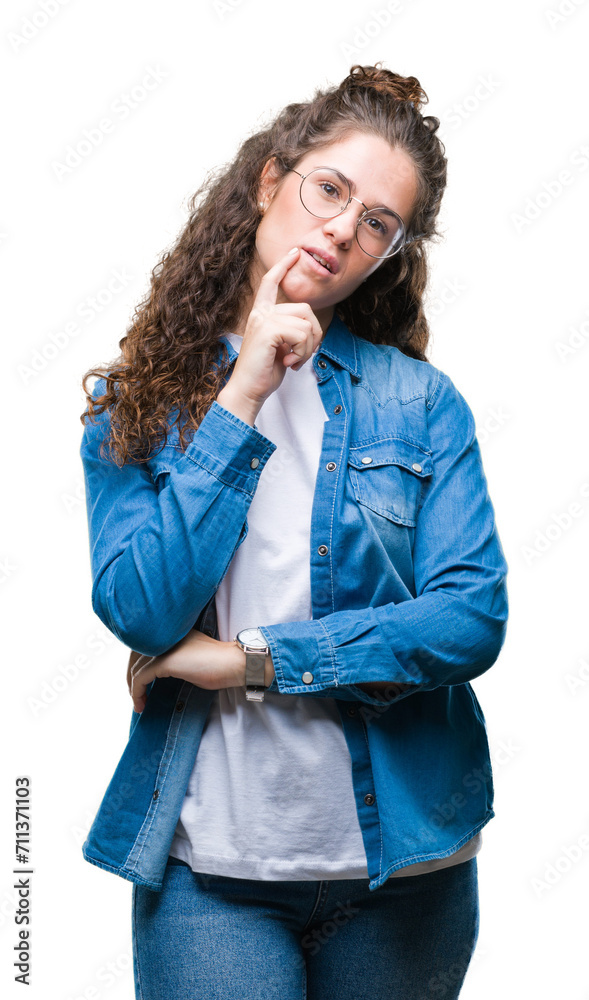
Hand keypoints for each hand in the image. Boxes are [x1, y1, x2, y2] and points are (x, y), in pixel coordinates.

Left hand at [126, 630, 246, 713]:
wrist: (233, 664)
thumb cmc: (217, 665)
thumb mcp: (189, 657)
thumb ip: (172, 658)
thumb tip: (155, 672)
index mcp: (171, 632)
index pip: (144, 644)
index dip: (137, 664)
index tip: (140, 684)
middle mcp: (165, 636)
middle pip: (135, 654)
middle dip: (131, 676)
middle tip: (137, 694)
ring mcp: (164, 647)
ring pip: (135, 667)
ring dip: (133, 688)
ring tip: (139, 703)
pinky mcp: (165, 661)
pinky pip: (140, 678)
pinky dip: (136, 693)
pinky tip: (141, 704)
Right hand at [216, 248, 323, 423]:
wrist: (248, 391)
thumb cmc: (265, 373)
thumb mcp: (282, 347)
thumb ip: (291, 332)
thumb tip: (309, 327)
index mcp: (262, 315)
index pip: (271, 283)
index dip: (283, 265)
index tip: (294, 252)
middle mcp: (261, 313)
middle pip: (304, 309)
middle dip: (313, 335)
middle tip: (302, 354)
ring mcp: (263, 320)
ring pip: (306, 323)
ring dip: (308, 347)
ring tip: (294, 360)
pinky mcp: (268, 331)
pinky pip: (301, 334)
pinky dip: (302, 351)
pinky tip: (290, 362)